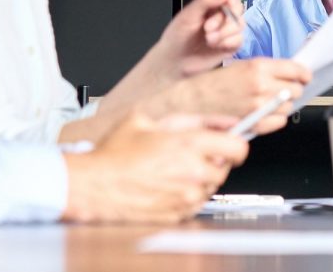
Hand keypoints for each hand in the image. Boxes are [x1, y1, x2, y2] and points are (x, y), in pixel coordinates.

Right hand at [61, 111, 246, 222]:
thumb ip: (195, 118)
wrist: (94, 185)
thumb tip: (225, 121)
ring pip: (211, 186)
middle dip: (213, 161)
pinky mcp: (179, 213)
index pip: (238, 148)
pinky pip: (196, 203)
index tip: (228, 145)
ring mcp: (187, 196)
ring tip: (172, 170)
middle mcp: (193, 172)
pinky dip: (188, 195)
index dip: (235, 145)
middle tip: (190, 156)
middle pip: (225, 169)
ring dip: (200, 178)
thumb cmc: (116, 152)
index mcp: (189, 144)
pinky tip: (166, 185)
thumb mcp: (150, 120)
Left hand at [154, 0, 246, 77]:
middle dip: (223, 18)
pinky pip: (239, 39)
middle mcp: (224, 13)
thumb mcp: (187, 15)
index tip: (224, 2)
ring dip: (223, 32)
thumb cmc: (177, 37)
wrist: (175, 63)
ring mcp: (229, 29)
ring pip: (240, 24)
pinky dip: (227, 42)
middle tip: (207, 27)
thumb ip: (205, 0)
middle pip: (238, 6)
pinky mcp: (232, 44)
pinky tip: (214, 46)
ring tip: (208, 39)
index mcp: (213, 1)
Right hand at [162, 59, 308, 135]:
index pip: (297, 70)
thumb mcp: (240, 66)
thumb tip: (289, 74)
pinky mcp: (255, 123)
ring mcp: (259, 106)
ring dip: (283, 104)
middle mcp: (261, 86)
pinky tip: (265, 113)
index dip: (303, 73)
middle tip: (283, 87)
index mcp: (258, 67)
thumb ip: (266, 70)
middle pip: (296, 89)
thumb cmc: (211, 84)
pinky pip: (279, 122)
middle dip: (292, 88)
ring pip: (289, 106)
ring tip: (269, 101)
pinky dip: (275, 119)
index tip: (303, 75)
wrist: (192, 102)